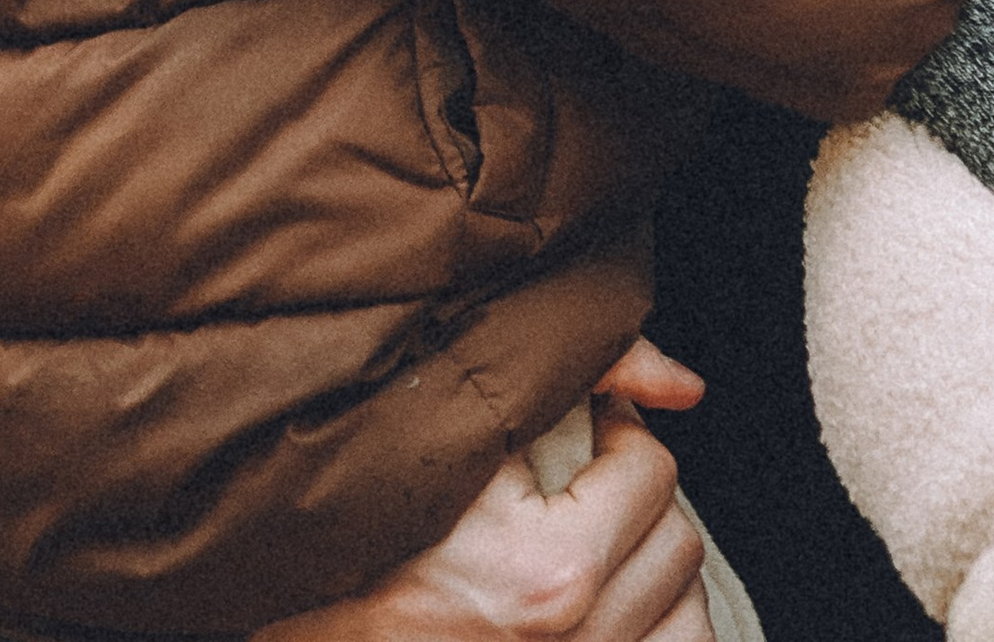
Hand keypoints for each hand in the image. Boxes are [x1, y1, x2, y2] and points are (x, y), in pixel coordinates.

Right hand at [254, 349, 713, 641]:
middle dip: (637, 497)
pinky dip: (654, 625)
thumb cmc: (369, 517)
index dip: (615, 432)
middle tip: (582, 480)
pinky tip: (606, 596)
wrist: (307, 623)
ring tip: (596, 540)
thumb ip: (575, 376)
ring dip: (652, 568)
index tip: (577, 429)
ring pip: (687, 614)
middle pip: (677, 542)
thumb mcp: (452, 429)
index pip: (653, 474)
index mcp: (549, 575)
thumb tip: (686, 384)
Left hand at [805, 0, 993, 618]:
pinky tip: (980, 340)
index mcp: (884, 208)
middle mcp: (833, 278)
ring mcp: (834, 364)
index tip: (971, 83)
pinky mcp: (851, 437)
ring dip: (912, 252)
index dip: (917, 83)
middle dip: (918, 166)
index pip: (867, 104)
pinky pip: (867, 348)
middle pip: (855, 184)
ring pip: (857, 268)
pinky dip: (913, 330)